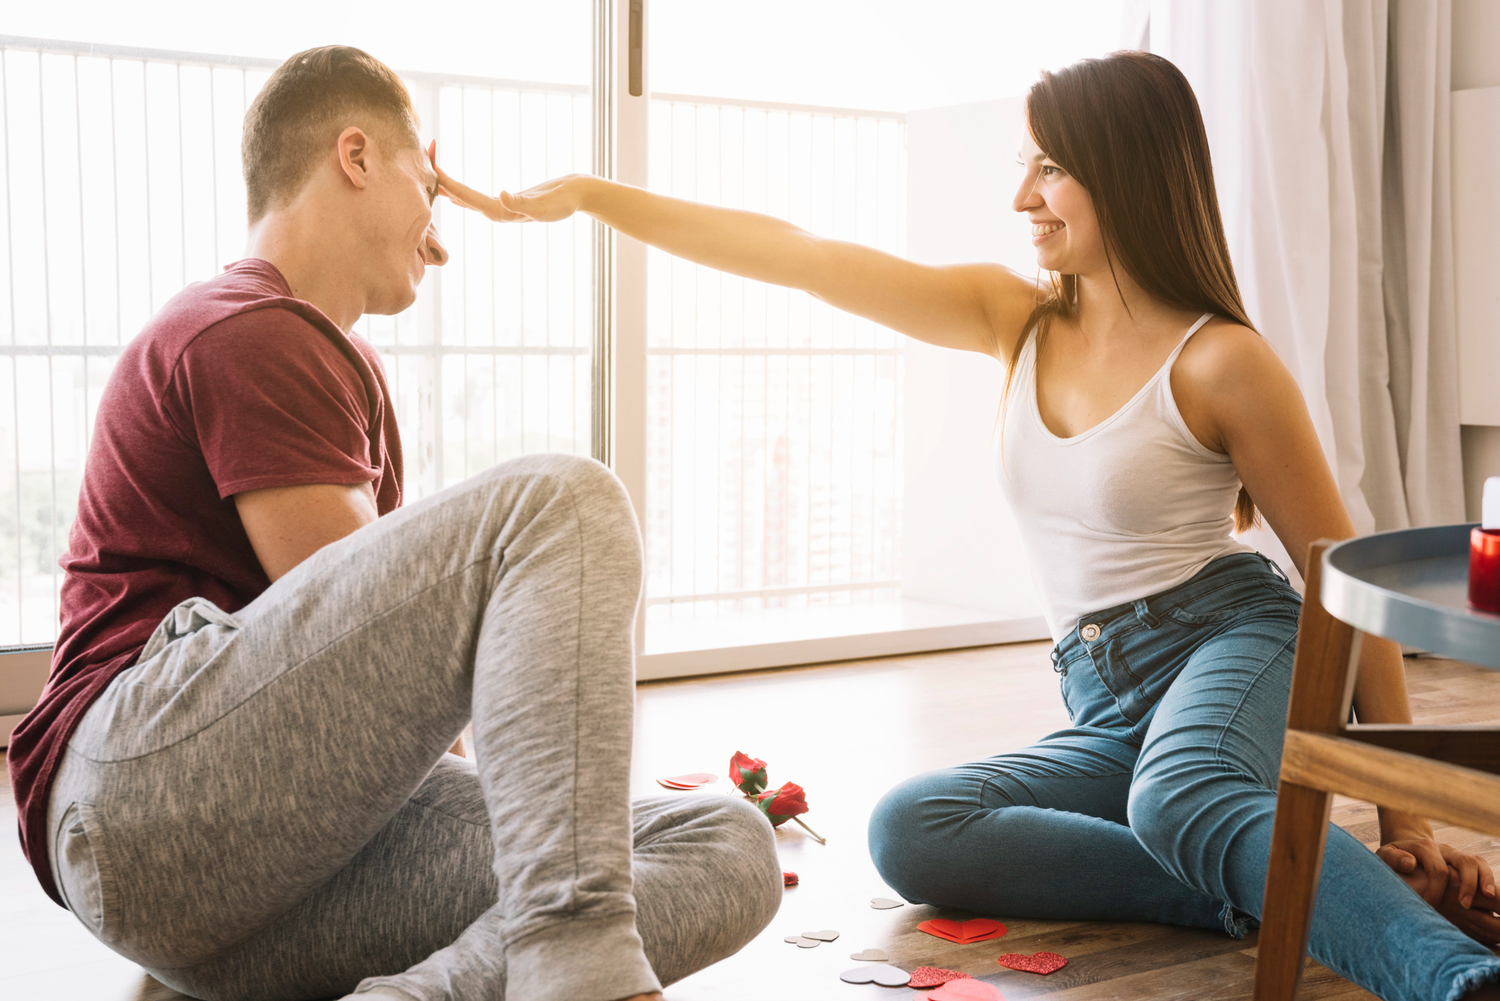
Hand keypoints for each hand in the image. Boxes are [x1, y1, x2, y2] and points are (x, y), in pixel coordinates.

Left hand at [427, 140, 588, 223]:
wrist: (577, 197)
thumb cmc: (564, 201)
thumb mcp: (545, 203)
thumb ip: (523, 202)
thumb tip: (502, 196)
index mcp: (500, 212)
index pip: (463, 195)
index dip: (445, 179)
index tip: (429, 161)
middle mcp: (494, 212)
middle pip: (457, 197)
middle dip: (438, 178)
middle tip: (421, 155)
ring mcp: (498, 208)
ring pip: (462, 197)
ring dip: (445, 183)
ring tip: (429, 167)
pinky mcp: (502, 202)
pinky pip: (471, 195)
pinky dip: (457, 186)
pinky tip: (449, 182)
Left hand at [1379, 836, 1499, 944]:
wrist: (1405, 847)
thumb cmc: (1394, 856)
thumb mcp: (1386, 855)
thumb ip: (1394, 858)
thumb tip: (1410, 863)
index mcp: (1425, 847)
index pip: (1438, 869)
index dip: (1436, 890)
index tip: (1430, 906)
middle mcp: (1444, 849)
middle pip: (1464, 861)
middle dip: (1467, 884)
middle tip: (1464, 905)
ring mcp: (1456, 855)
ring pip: (1477, 862)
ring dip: (1485, 879)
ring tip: (1489, 897)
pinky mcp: (1463, 863)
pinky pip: (1482, 867)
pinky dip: (1488, 879)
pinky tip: (1490, 895)